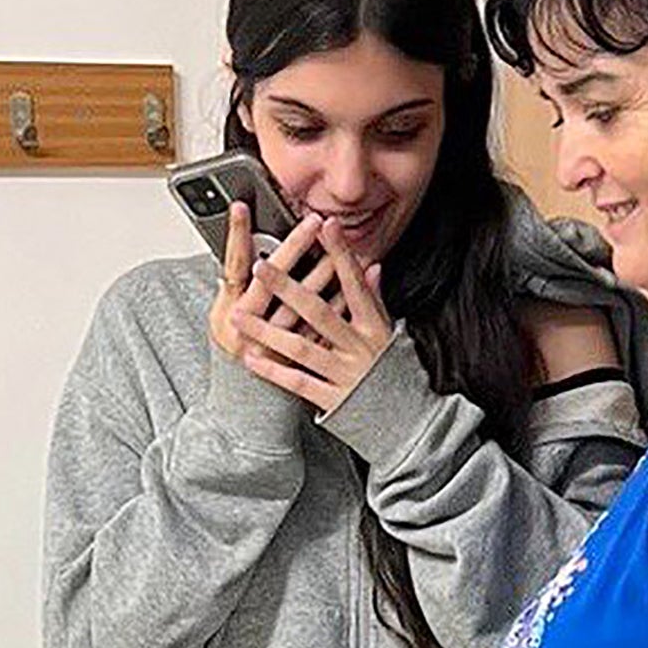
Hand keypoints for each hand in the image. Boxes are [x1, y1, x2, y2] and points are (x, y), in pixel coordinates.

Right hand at [209, 204, 337, 364]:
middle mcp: (245, 323)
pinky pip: (317, 330)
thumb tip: (247, 243)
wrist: (247, 400)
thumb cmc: (239, 348)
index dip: (234, 234)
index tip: (241, 206)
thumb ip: (238, 279)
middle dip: (292, 247)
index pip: (231, 262)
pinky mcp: (293, 358)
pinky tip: (350, 288)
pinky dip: (335, 307)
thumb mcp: (227, 311)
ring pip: (296, 306)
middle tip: (312, 221)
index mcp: (229, 305)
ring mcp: (270, 343)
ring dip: (320, 276)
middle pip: (268, 280)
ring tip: (337, 251)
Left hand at [229, 217, 392, 412]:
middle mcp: (358, 347)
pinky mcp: (333, 399)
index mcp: (373, 327)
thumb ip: (376, 300)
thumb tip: (371, 266)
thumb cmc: (394, 372)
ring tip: (239, 315)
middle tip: (260, 266)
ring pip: (301, 348)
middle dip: (288, 287)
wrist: (408, 421)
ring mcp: (345, 374)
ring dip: (267, 330)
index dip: (339, 254)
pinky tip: (251, 358)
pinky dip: (274, 371)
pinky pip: (298, 383)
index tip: (324, 226)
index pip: (354, 283)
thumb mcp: (389, 332)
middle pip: (319, 312)